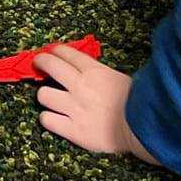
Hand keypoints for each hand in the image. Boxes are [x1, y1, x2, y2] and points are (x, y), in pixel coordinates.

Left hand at [33, 46, 152, 160]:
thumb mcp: (119, 78)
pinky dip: (48, 118)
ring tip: (52, 99)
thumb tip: (87, 70)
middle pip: (50, 66)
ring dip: (46, 96)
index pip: (67, 53)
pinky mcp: (72, 130)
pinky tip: (55, 118)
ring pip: (43, 95)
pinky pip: (47, 120)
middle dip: (41, 62)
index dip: (55, 50)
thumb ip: (99, 73)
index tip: (51, 51)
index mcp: (94, 71)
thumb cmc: (135, 103)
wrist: (141, 129)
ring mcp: (74, 108)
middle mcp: (80, 86)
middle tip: (39, 64)